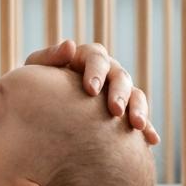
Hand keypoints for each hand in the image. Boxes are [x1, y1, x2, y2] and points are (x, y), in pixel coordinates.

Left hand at [26, 39, 159, 146]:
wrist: (37, 113)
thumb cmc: (33, 89)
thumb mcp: (35, 72)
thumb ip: (49, 58)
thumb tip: (70, 44)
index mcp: (84, 59)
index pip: (96, 57)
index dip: (96, 71)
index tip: (90, 90)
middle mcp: (105, 72)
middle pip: (119, 76)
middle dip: (119, 93)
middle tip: (114, 110)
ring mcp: (117, 92)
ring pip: (135, 95)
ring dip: (138, 108)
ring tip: (137, 126)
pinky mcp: (124, 114)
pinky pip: (139, 119)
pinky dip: (147, 128)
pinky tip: (152, 141)